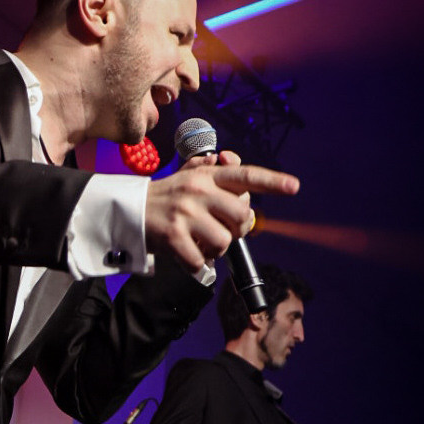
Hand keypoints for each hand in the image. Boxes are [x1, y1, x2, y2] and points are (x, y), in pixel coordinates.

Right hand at [145, 162, 298, 274]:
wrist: (129, 211)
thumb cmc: (167, 197)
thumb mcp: (190, 176)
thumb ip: (215, 170)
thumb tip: (231, 159)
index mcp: (207, 175)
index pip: (245, 176)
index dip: (272, 181)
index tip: (294, 186)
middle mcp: (198, 191)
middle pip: (242, 217)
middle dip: (237, 230)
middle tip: (222, 230)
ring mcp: (186, 214)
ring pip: (224, 242)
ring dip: (215, 249)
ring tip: (200, 242)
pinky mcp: (174, 237)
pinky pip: (200, 260)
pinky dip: (197, 264)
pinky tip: (187, 255)